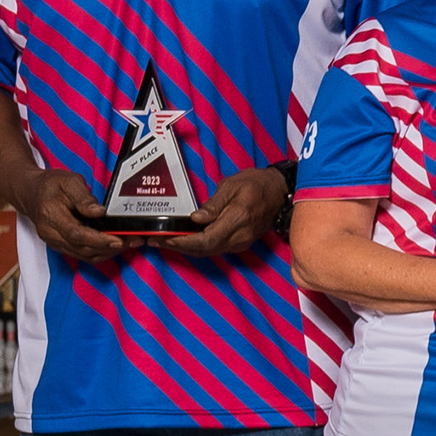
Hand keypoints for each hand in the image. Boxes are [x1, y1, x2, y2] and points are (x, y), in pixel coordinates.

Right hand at [15, 168, 129, 261]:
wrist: (31, 193)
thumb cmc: (50, 185)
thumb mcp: (68, 181)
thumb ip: (83, 197)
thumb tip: (99, 212)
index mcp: (51, 216)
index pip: (76, 234)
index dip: (99, 240)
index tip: (118, 239)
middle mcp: (51, 234)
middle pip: (83, 249)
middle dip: (110, 247)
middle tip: (132, 240)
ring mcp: (55, 243)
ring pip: (84, 255)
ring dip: (108, 252)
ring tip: (128, 243)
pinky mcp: (61, 246)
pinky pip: (82, 254)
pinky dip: (100, 251)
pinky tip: (114, 244)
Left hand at [158, 165, 286, 256]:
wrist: (278, 191)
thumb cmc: (256, 184)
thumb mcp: (232, 186)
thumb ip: (214, 205)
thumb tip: (196, 219)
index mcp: (238, 220)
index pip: (206, 240)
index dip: (183, 242)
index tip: (165, 238)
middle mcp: (240, 237)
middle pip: (205, 250)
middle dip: (179, 247)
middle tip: (157, 240)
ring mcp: (241, 243)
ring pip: (208, 251)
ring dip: (187, 249)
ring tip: (166, 241)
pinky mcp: (240, 243)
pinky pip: (215, 248)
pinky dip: (198, 247)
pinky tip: (185, 240)